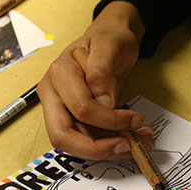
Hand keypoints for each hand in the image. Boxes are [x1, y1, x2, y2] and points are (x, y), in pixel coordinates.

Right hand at [38, 1, 152, 159]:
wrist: (109, 39)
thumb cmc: (108, 39)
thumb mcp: (110, 45)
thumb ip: (103, 71)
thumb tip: (104, 103)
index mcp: (59, 74)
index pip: (80, 109)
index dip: (109, 120)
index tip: (135, 120)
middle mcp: (53, 94)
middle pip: (63, 135)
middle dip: (97, 148)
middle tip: (127, 148)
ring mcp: (60, 108)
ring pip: (75, 143)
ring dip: (106, 150)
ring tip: (137, 144)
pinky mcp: (71, 118)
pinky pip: (86, 139)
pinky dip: (108, 145)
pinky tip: (129, 140)